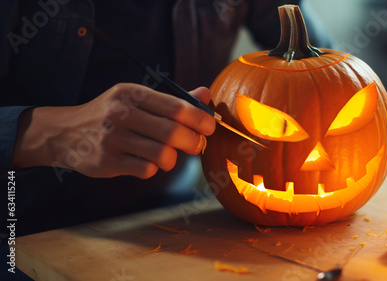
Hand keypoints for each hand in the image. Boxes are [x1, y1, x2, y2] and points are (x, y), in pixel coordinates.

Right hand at [13, 83, 215, 178]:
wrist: (65, 133)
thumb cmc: (111, 114)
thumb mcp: (136, 99)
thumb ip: (172, 99)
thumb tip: (206, 94)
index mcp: (131, 93)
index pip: (176, 106)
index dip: (200, 119)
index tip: (209, 127)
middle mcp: (120, 113)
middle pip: (174, 132)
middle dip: (193, 142)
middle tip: (195, 145)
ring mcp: (112, 139)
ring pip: (163, 155)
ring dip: (173, 159)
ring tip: (169, 156)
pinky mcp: (107, 162)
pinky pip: (146, 170)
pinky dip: (153, 168)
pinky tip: (146, 162)